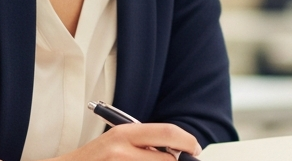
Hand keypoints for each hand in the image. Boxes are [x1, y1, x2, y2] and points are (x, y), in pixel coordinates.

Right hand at [56, 123, 201, 159]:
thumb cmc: (96, 158)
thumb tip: (179, 150)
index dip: (188, 141)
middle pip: (168, 159)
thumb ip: (146, 142)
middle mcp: (120, 152)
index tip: (195, 149)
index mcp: (124, 133)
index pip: (168, 133)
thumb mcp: (119, 141)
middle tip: (168, 160)